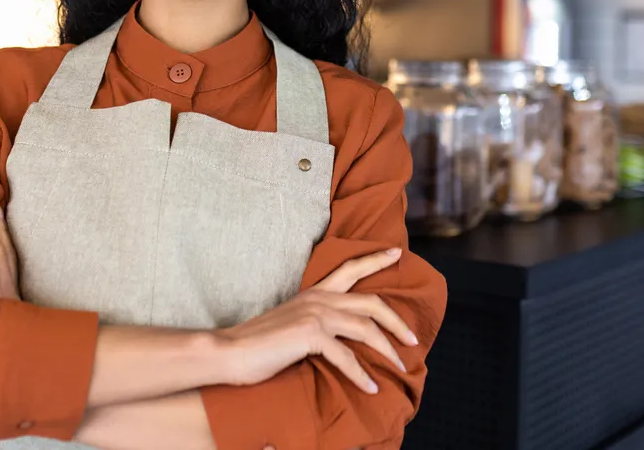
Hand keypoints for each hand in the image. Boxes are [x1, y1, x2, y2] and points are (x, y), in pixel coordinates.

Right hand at [215, 248, 418, 393]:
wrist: (230, 351)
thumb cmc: (258, 344)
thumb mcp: (292, 324)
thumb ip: (314, 323)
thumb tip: (336, 336)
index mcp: (314, 293)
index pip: (349, 269)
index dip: (374, 260)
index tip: (397, 254)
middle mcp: (318, 299)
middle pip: (371, 302)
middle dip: (397, 320)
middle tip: (413, 339)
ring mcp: (315, 315)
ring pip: (366, 328)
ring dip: (388, 350)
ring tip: (399, 367)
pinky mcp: (310, 335)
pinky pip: (346, 357)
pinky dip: (361, 375)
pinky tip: (370, 388)